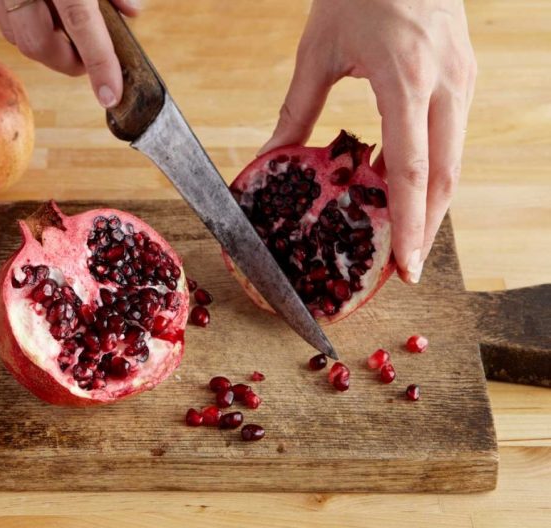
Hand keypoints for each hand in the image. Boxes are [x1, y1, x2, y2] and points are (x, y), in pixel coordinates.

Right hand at [0, 0, 140, 106]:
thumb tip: (131, 13)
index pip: (80, 22)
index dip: (98, 62)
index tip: (110, 95)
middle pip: (41, 43)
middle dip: (70, 62)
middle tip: (89, 59)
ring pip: (20, 38)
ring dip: (50, 47)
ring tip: (70, 34)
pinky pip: (6, 23)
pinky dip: (30, 30)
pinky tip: (48, 17)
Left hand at [261, 0, 476, 283]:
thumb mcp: (319, 53)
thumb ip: (296, 112)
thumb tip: (270, 158)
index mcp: (406, 81)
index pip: (412, 171)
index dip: (409, 225)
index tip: (405, 266)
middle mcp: (446, 85)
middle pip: (446, 178)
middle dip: (426, 229)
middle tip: (406, 269)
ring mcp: (462, 80)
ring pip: (455, 161)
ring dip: (432, 206)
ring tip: (406, 240)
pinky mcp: (463, 76)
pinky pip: (452, 138)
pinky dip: (432, 173)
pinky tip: (407, 191)